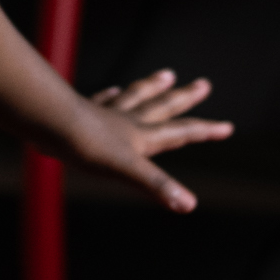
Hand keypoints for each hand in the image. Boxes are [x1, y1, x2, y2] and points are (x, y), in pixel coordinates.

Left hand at [64, 68, 232, 211]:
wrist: (52, 123)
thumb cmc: (88, 147)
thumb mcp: (128, 171)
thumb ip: (158, 186)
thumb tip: (189, 204)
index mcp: (143, 136)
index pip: (182, 132)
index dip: (205, 131)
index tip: (227, 126)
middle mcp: (129, 121)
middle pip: (163, 106)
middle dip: (184, 98)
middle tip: (204, 85)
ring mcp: (107, 113)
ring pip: (136, 97)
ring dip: (152, 87)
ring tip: (167, 74)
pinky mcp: (84, 111)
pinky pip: (103, 100)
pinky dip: (112, 95)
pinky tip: (113, 89)